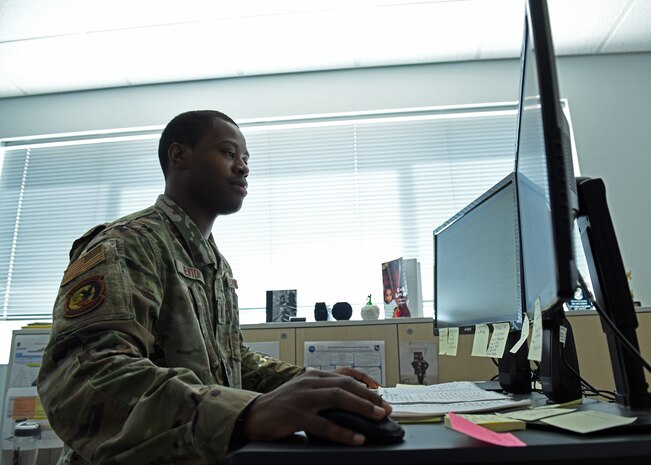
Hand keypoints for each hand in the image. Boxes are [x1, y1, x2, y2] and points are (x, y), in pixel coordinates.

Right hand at [241, 369, 390, 444]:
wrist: (255, 414)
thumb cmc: (282, 405)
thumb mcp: (304, 391)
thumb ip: (323, 391)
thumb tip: (351, 400)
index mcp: (314, 375)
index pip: (345, 373)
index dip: (365, 380)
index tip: (380, 389)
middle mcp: (310, 382)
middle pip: (346, 384)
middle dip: (369, 396)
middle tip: (386, 408)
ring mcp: (303, 398)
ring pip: (338, 398)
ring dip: (362, 407)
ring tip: (378, 417)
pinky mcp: (296, 416)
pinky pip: (324, 424)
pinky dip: (343, 432)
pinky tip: (356, 438)